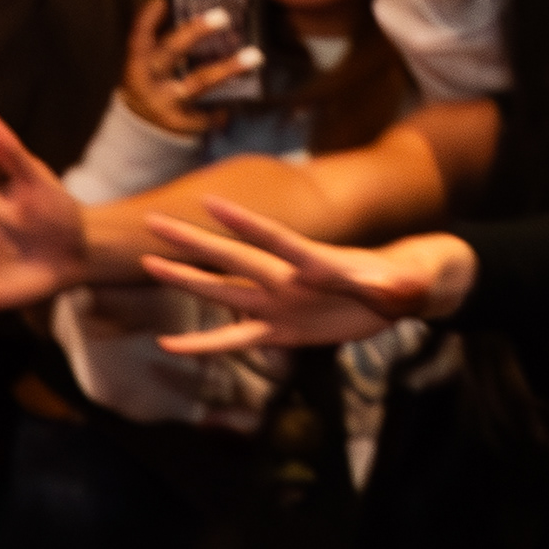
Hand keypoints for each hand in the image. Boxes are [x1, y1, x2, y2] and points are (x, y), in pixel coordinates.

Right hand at [121, 0, 258, 135]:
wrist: (141, 130)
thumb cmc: (151, 85)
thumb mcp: (148, 65)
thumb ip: (164, 43)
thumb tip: (188, 10)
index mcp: (137, 63)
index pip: (139, 37)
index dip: (147, 19)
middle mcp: (148, 81)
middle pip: (172, 51)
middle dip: (196, 32)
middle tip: (223, 16)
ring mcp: (165, 102)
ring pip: (200, 82)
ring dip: (229, 68)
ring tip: (256, 56)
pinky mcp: (181, 123)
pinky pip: (210, 110)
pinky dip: (222, 107)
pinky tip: (229, 107)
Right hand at [139, 198, 477, 351]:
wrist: (397, 293)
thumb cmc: (401, 281)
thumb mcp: (400, 284)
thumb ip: (390, 286)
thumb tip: (393, 287)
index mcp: (314, 262)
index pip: (275, 238)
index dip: (245, 222)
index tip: (211, 203)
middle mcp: (286, 279)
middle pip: (232, 258)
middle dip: (194, 241)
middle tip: (153, 222)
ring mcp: (278, 305)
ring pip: (223, 293)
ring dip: (187, 280)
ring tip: (148, 264)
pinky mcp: (280, 332)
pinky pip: (235, 338)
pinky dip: (205, 343)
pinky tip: (171, 344)